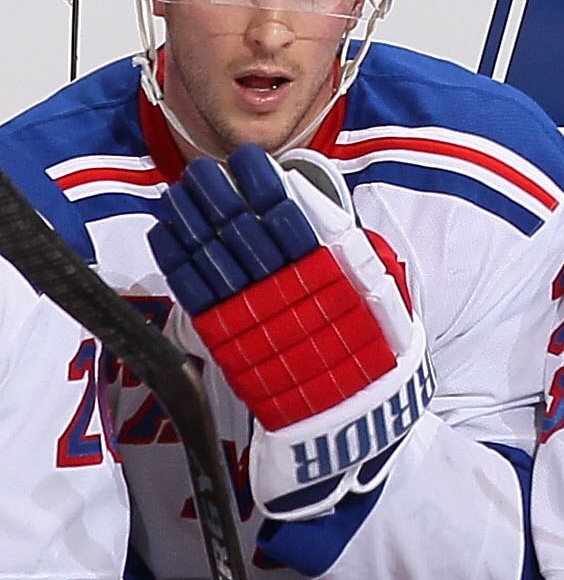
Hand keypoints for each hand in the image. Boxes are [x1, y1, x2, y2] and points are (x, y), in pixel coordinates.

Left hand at [152, 146, 428, 520]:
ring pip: (213, 257)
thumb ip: (350, 250)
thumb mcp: (382, 291)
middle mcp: (288, 289)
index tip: (247, 161)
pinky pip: (196, 294)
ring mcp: (255, 316)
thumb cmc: (377, 351)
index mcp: (331, 271)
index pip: (289, 215)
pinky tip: (166, 235)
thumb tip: (316, 208)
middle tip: (202, 170)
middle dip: (218, 196)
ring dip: (190, 221)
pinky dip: (177, 262)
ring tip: (177, 193)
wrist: (354, 419)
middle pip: (242, 230)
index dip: (263, 186)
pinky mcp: (229, 343)